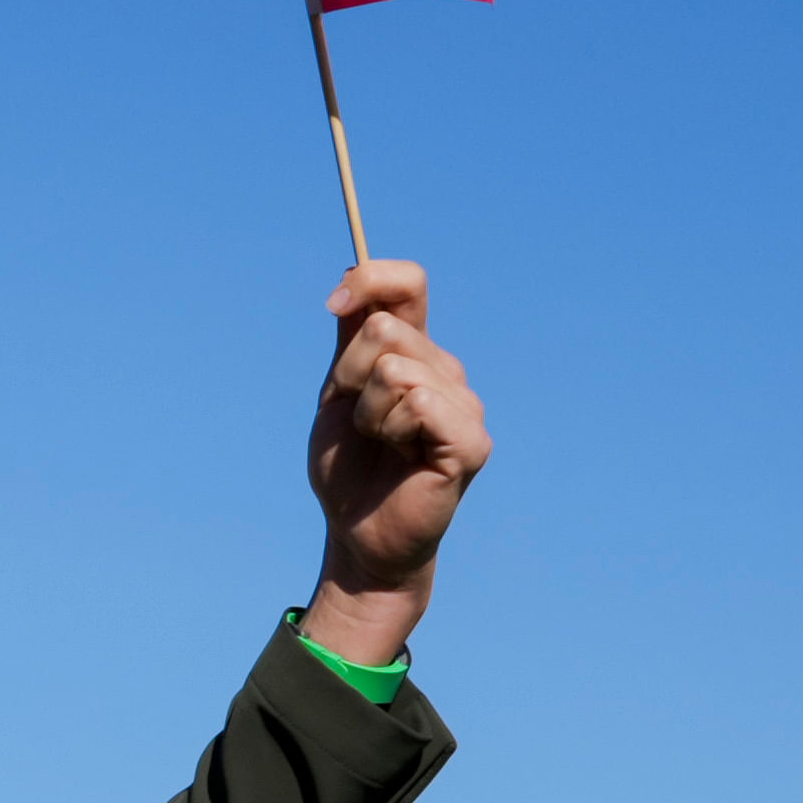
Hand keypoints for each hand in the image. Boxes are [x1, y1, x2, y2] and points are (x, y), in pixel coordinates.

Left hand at [299, 261, 488, 665]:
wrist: (356, 530)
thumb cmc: (349, 466)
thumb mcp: (339, 393)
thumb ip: (350, 338)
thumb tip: (353, 271)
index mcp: (415, 353)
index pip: (408, 282)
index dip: (369, 281)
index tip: (333, 306)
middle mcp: (447, 371)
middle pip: (384, 330)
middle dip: (348, 377)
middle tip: (359, 420)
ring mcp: (464, 405)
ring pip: (395, 370)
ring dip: (367, 413)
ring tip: (381, 443)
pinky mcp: (470, 441)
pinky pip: (419, 404)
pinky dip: (390, 429)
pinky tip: (401, 455)